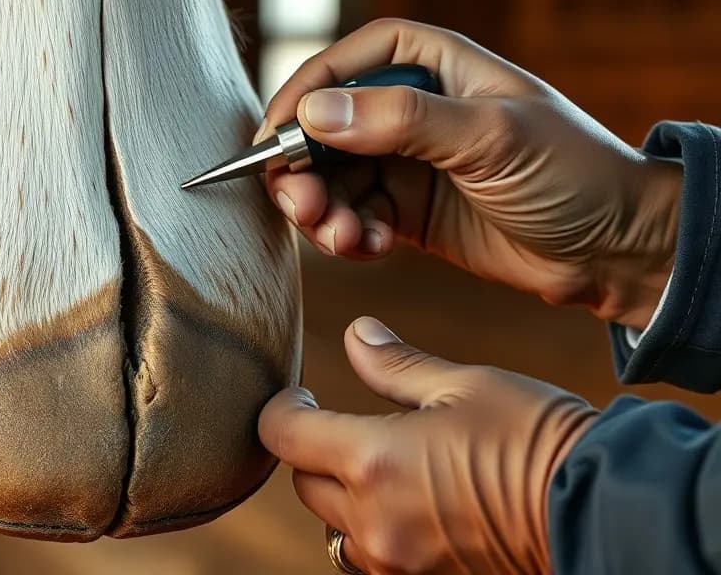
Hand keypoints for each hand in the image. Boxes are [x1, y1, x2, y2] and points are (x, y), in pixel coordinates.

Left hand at [259, 317, 597, 574]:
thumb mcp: (464, 384)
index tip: (300, 396)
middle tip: (343, 423)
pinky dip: (375, 529)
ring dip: (343, 497)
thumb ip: (395, 364)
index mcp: (373, 460)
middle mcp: (372, 519)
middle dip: (314, 451)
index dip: (282, 409)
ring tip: (381, 467)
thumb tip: (355, 334)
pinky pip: (372, 556)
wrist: (603, 511)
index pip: (283, 435)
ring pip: (334, 528)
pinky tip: (410, 503)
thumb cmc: (536, 438)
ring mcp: (396, 560)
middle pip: (303, 485)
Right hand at [260, 19, 681, 328]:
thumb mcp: (490, 137)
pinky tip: (368, 249)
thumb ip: (401, 120)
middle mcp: (413, 111)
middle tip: (302, 206)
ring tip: (342, 239)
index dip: (306, 90)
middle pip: (326, 126)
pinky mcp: (409, 213)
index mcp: (436, 66)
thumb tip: (316, 112)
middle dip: (304, 168)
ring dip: (322, 211)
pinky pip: (353, 217)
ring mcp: (408, 163)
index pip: (350, 61)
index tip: (275, 133)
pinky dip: (348, 236)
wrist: (614, 250)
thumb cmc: (572, 173)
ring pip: (333, 179)